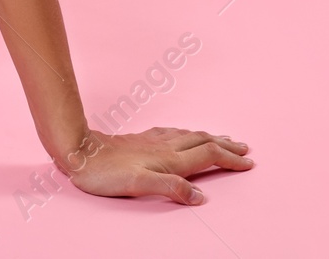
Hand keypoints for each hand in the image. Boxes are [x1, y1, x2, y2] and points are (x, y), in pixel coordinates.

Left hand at [55, 127, 253, 204]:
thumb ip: (171, 189)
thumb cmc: (106, 173)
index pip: (209, 156)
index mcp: (170, 159)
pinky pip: (174, 132)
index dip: (230, 160)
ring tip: (223, 140)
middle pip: (204, 142)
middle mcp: (165, 146)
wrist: (78, 151)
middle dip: (227, 146)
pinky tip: (184, 134)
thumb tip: (201, 197)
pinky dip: (189, 133)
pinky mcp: (141, 138)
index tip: (249, 163)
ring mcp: (153, 140)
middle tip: (246, 150)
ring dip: (211, 138)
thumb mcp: (139, 185)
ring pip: (190, 135)